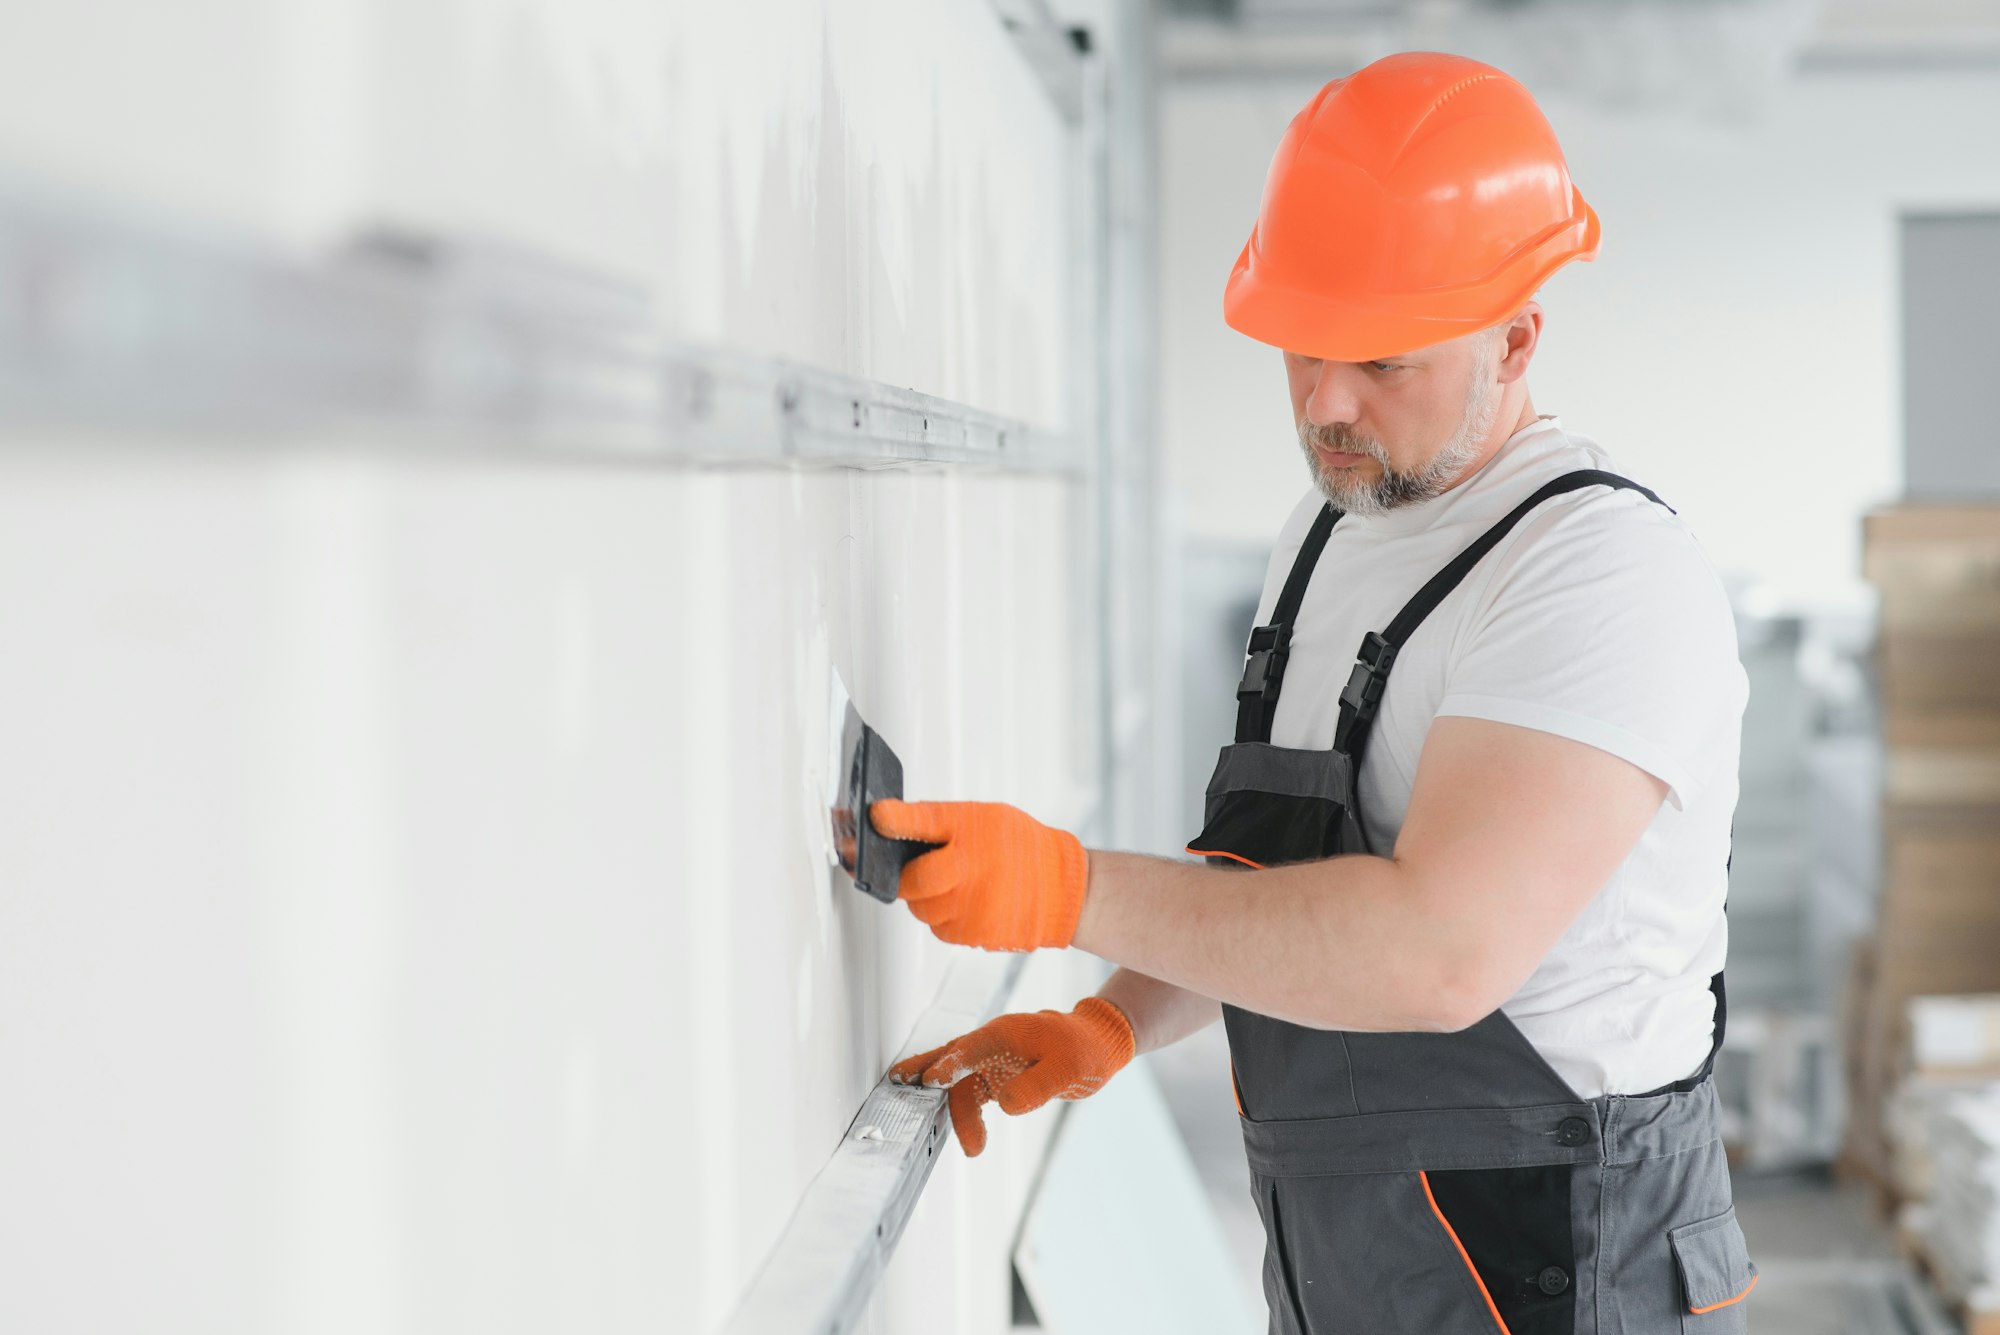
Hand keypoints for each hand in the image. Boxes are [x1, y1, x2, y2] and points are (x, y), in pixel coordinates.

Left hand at [869, 799, 1088, 951]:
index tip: (875, 817)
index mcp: (969, 833)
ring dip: (927, 898)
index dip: (892, 820)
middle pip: (910, 881)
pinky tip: (967, 901)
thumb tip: (892, 824)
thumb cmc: (1021, 848)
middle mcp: (967, 871)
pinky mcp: (972, 934)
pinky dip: (946, 916)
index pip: (920, 821)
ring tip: (954, 884)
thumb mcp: (986, 818)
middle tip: (917, 870)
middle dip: (905, 877)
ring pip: (921, 908)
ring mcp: (969, 907)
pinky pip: (940, 927)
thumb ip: (941, 824)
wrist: (1062, 889)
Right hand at [887, 996, 1135, 1156]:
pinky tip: (969, 1139)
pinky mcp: (997, 1078)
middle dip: (924, 1071)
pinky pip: (972, 1096)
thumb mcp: (1068, 1068)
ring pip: (959, 1084)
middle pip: (950, 1058)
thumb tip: (1004, 1105)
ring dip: (951, 1109)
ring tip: (956, 1140)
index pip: (969, 1048)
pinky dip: (965, 1116)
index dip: (949, 1064)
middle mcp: (992, 1045)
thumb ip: (1036, 1085)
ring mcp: (992, 1062)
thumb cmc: (1083, 1049)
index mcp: (1005, 1033)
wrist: (1096, 1046)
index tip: (930, 1080)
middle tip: (896, 1083)